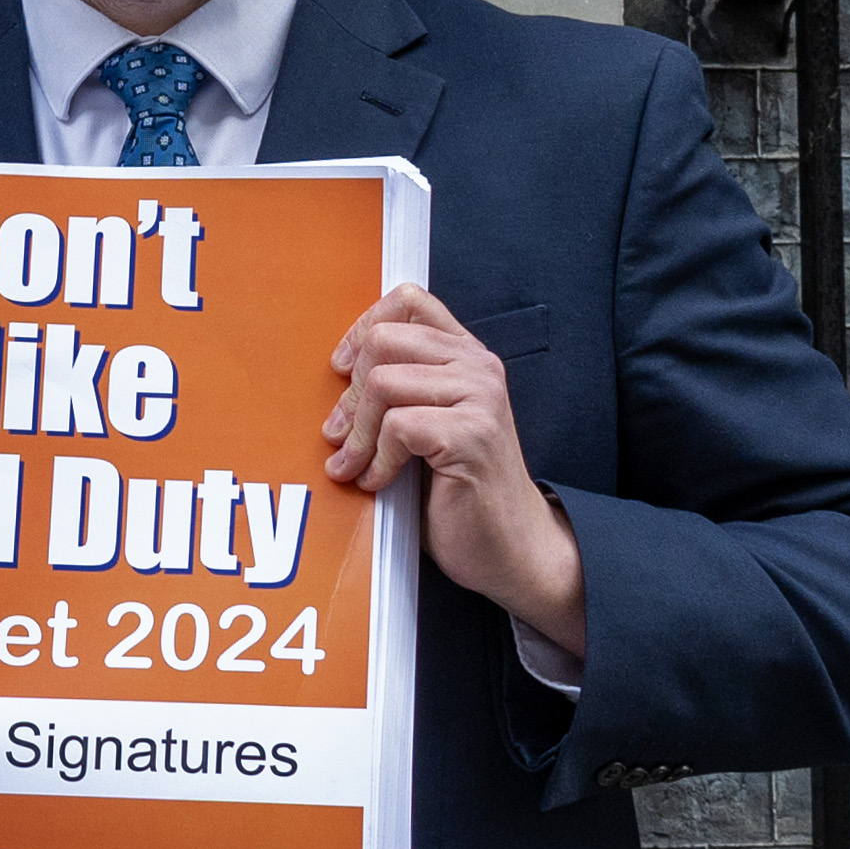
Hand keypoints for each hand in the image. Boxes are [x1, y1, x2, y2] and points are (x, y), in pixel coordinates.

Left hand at [326, 281, 586, 661]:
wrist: (511, 546)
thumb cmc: (459, 488)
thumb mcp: (428, 422)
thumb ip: (402, 386)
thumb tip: (338, 370)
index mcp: (467, 356)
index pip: (410, 301)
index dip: (364, 325)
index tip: (341, 367)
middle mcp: (478, 367)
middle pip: (384, 340)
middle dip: (350, 392)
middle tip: (340, 434)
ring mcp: (480, 398)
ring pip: (384, 383)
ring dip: (358, 432)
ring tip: (354, 463)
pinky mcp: (471, 434)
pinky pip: (398, 427)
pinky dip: (377, 459)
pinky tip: (378, 482)